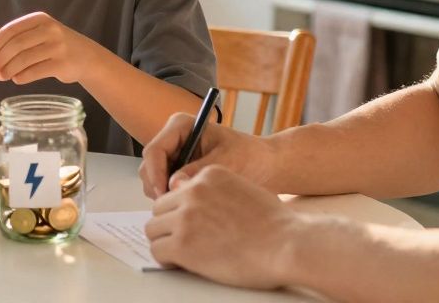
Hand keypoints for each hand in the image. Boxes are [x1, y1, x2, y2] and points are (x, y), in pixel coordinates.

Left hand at [0, 12, 100, 84]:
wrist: (86, 57)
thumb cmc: (55, 46)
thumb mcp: (40, 34)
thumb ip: (18, 39)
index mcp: (39, 19)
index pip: (11, 29)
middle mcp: (49, 30)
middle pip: (16, 45)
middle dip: (0, 59)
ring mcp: (57, 46)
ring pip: (24, 59)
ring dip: (8, 70)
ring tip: (1, 77)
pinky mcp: (62, 64)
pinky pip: (35, 72)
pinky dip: (22, 77)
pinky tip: (17, 79)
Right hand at [139, 112, 272, 198]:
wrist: (265, 165)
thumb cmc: (250, 156)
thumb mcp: (226, 161)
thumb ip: (198, 170)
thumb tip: (173, 184)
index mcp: (181, 126)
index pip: (154, 150)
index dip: (155, 174)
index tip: (164, 195)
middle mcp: (173, 139)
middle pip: (149, 166)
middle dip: (157, 187)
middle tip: (175, 207)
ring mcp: (174, 156)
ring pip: (153, 179)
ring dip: (163, 194)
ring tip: (187, 206)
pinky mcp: (178, 171)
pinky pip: (163, 187)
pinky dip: (171, 198)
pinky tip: (190, 205)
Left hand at [145, 165, 297, 289]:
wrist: (286, 245)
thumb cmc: (275, 224)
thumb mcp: (243, 189)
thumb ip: (216, 191)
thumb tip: (198, 204)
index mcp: (208, 175)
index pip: (175, 190)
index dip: (180, 210)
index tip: (188, 223)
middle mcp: (192, 191)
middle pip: (159, 208)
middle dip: (168, 225)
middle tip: (183, 240)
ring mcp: (185, 217)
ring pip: (152, 229)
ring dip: (164, 242)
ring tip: (182, 253)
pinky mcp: (182, 244)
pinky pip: (157, 251)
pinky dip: (165, 260)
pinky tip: (181, 263)